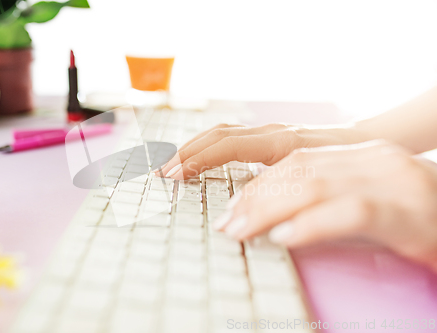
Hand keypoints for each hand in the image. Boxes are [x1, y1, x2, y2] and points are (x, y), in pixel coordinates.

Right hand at [155, 122, 367, 179]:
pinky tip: (198, 162)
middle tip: (159, 173)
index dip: (196, 159)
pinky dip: (209, 148)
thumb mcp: (323, 180)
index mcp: (281, 142)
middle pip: (216, 135)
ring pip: (221, 133)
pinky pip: (231, 138)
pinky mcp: (268, 138)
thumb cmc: (348, 163)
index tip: (173, 176)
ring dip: (193, 148)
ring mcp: (268, 133)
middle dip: (185, 152)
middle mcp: (270, 133)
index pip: (226, 146)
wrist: (368, 140)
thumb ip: (288, 192)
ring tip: (170, 167)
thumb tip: (251, 214)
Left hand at [215, 140, 436, 271]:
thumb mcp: (371, 196)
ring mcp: (390, 181)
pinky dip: (311, 224)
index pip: (295, 161)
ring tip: (241, 231)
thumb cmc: (421, 214)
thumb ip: (330, 195)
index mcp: (361, 154)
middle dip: (254, 197)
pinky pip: (349, 212)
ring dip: (268, 210)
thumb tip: (279, 214)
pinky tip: (283, 237)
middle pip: (296, 171)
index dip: (258, 183)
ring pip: (313, 186)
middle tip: (227, 223)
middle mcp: (373, 159)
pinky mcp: (407, 212)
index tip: (233, 206)